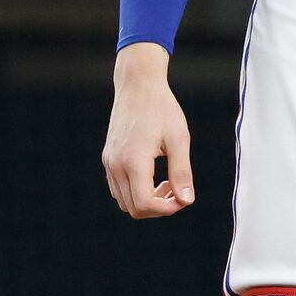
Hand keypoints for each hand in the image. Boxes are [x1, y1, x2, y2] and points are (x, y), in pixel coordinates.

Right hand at [104, 44, 193, 216]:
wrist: (138, 85)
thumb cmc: (162, 109)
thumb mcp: (179, 139)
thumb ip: (181, 172)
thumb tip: (186, 201)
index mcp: (134, 161)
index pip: (145, 204)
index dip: (166, 209)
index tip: (183, 198)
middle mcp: (116, 165)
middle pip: (133, 209)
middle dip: (158, 208)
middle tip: (177, 190)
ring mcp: (109, 162)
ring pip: (124, 202)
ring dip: (147, 201)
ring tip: (168, 183)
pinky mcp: (108, 158)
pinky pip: (118, 189)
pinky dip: (136, 192)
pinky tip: (154, 177)